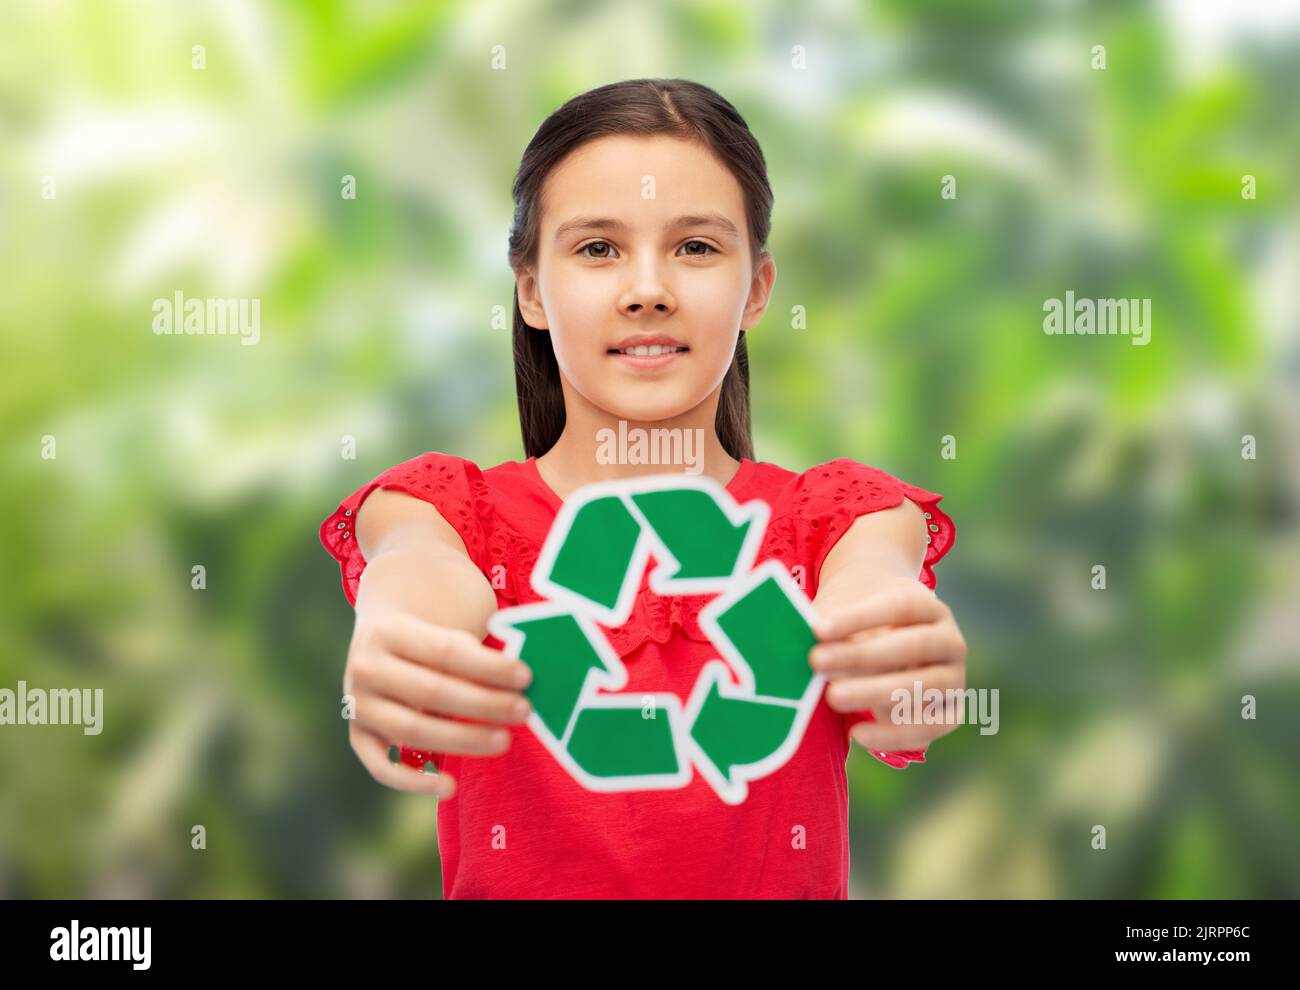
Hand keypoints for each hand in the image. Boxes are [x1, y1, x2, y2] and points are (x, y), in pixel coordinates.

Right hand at [343, 611, 533, 797]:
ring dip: (462, 740)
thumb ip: (472, 652)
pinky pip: (382, 766)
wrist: (380, 641)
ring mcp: (358, 704)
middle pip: (430, 691)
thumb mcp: (445, 626)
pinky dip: (414, 782)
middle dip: (483, 703)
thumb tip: (515, 684)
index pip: (445, 651)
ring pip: (412, 730)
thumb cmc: (428, 635)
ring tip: (503, 741)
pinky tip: (450, 787)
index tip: (525, 677)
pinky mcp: (358, 736)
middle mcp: (366, 667)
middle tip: (523, 710)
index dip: (487, 667)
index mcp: (389, 629)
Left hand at [808, 577, 965, 751]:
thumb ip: (831, 630)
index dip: (858, 618)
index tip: (817, 628)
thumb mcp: (847, 615)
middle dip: (862, 656)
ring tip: (833, 697)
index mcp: (928, 606)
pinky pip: (928, 727)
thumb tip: (803, 650)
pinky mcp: (950, 712)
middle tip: (817, 662)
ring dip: (875, 694)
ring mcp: (955, 678)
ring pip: (922, 688)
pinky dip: (894, 734)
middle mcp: (950, 640)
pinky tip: (858, 735)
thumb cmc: (858, 624)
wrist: (889, 641)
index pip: (898, 607)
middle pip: (913, 646)